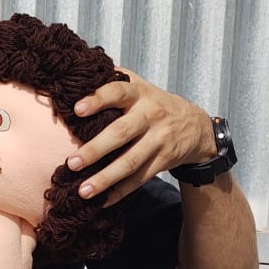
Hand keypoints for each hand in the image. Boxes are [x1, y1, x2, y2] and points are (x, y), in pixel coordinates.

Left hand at [67, 68, 218, 205]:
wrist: (197, 126)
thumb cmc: (155, 104)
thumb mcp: (141, 86)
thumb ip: (115, 79)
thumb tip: (80, 67)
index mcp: (139, 94)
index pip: (118, 91)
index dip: (98, 99)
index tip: (77, 108)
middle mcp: (150, 115)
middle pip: (121, 133)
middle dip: (95, 149)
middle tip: (72, 163)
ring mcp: (158, 140)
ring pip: (130, 162)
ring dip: (106, 179)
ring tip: (83, 191)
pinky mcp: (164, 160)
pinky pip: (140, 179)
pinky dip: (121, 191)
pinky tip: (103, 202)